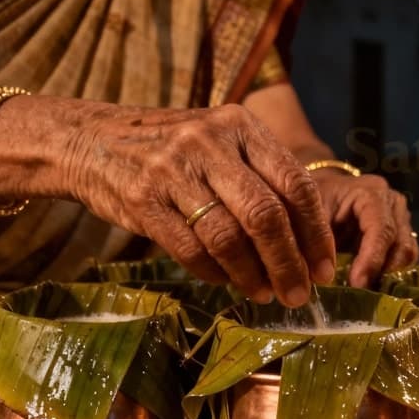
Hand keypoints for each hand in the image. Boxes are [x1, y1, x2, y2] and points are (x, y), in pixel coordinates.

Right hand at [64, 103, 336, 306]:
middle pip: (265, 215)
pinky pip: (190, 250)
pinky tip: (226, 282)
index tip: (325, 268)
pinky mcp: (143, 199)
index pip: (294, 183)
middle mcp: (209, 142)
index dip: (316, 233)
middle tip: (299, 294)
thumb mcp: (220, 143)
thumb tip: (309, 242)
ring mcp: (173, 169)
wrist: (92, 141)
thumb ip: (260, 177)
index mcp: (240, 125)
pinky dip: (214, 274)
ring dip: (252, 276)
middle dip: (289, 263)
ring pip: (228, 237)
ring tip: (264, 294)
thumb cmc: (173, 151)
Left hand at [312, 171, 418, 287]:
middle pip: (402, 245)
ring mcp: (399, 220)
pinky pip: (401, 260)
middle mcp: (392, 205)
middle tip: (360, 292)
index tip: (358, 284)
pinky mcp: (397, 236)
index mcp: (371, 193)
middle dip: (383, 272)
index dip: (372, 259)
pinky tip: (366, 283)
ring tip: (362, 289)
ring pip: (406, 254)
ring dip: (387, 275)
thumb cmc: (310, 199)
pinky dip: (387, 274)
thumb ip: (316, 240)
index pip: (382, 229)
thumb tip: (321, 276)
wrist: (314, 193)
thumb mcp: (307, 214)